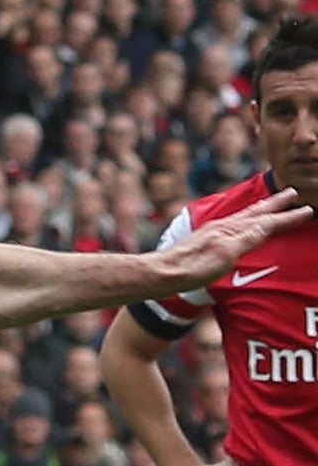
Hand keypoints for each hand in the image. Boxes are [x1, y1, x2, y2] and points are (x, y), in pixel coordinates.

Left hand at [159, 187, 311, 288]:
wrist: (162, 273)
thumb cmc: (194, 268)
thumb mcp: (227, 254)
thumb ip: (248, 238)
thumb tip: (269, 223)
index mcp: (232, 230)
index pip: (267, 221)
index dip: (287, 217)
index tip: (308, 210)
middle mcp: (223, 226)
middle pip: (255, 212)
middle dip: (275, 204)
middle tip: (292, 192)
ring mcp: (213, 232)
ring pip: (244, 216)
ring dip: (261, 209)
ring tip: (271, 203)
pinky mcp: (205, 239)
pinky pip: (233, 224)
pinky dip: (245, 219)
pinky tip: (240, 223)